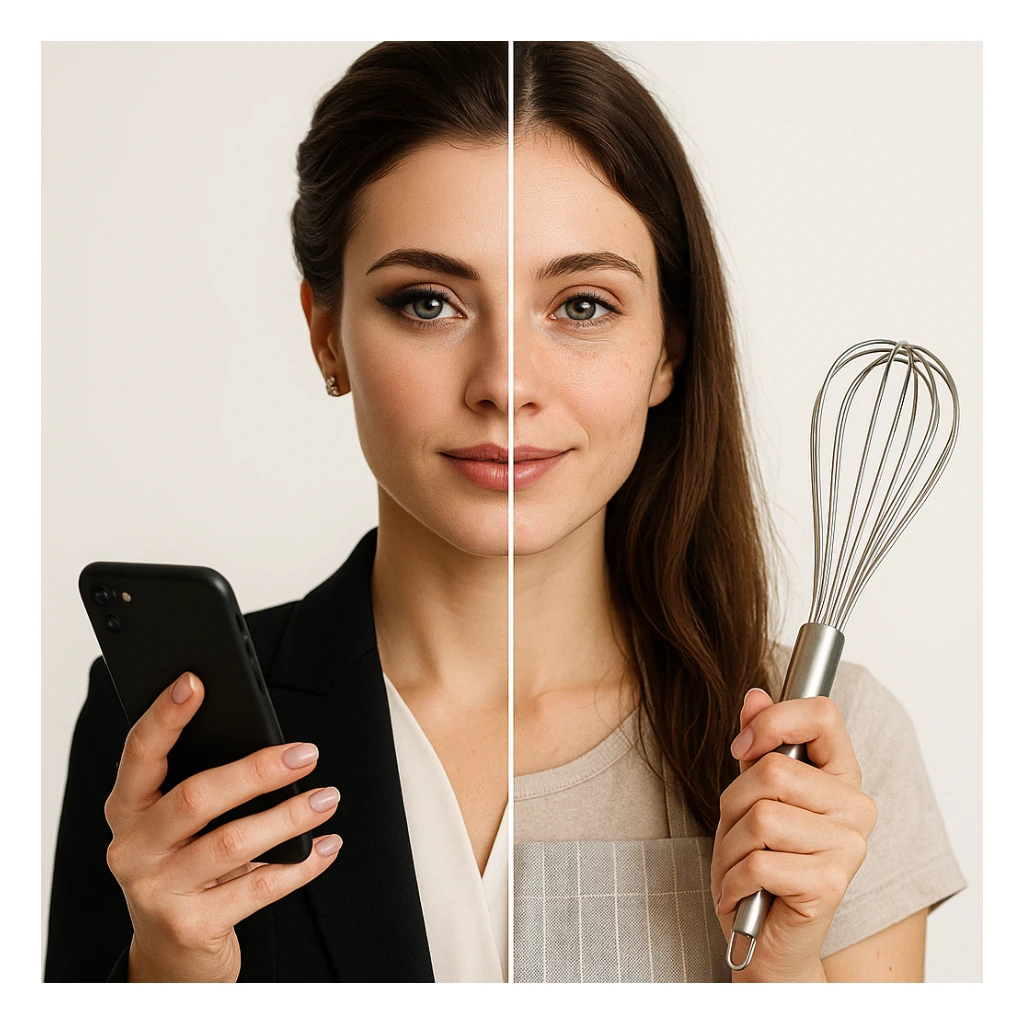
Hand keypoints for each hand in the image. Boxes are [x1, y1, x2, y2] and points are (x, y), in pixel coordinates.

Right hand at [103, 671, 342, 982]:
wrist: (171, 958)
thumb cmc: (185, 869)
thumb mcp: (181, 827)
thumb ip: (206, 786)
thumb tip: (271, 743)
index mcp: (127, 809)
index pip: (140, 753)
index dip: (166, 716)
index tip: (196, 681)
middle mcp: (132, 848)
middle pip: (195, 796)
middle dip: (257, 770)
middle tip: (306, 752)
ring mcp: (157, 891)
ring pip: (231, 842)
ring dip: (288, 816)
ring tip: (326, 797)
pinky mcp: (191, 926)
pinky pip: (258, 888)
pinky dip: (301, 865)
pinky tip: (327, 846)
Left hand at [709, 688, 877, 981]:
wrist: (768, 941)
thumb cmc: (760, 864)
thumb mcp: (750, 796)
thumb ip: (757, 746)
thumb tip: (754, 695)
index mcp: (841, 776)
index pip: (821, 714)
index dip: (772, 721)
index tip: (743, 747)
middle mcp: (855, 808)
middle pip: (773, 770)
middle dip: (733, 802)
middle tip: (738, 833)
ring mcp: (849, 846)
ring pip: (760, 817)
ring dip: (731, 845)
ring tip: (742, 865)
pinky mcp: (831, 883)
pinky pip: (758, 861)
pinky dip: (733, 879)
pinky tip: (745, 892)